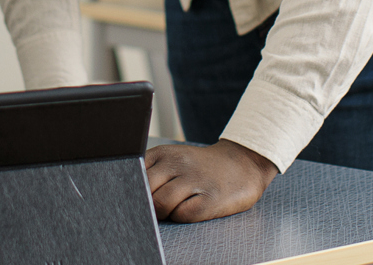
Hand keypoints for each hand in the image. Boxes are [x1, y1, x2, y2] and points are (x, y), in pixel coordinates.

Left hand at [144, 139, 278, 221]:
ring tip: (175, 207)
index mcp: (163, 153)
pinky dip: (181, 217)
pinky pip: (182, 215)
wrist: (242, 165)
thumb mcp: (172, 160)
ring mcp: (195, 180)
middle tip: (156, 208)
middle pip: (145, 192)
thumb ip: (150, 173)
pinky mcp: (210, 199)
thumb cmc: (200, 168)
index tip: (135, 198)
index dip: (132, 190)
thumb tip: (129, 198)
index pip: (133, 175)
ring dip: (163, 213)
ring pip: (160, 204)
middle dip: (145, 205)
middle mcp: (177, 163)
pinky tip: (191, 208)